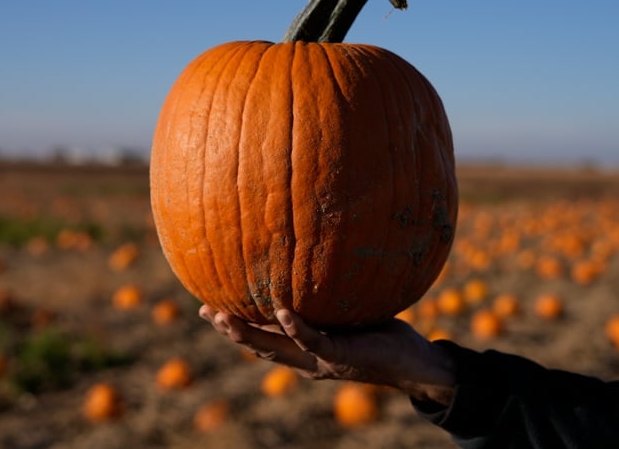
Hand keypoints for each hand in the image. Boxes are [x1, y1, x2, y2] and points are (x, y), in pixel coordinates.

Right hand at [198, 305, 455, 404]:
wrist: (415, 365)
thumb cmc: (385, 334)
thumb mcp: (350, 311)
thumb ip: (331, 293)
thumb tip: (320, 252)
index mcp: (305, 348)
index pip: (263, 336)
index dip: (235, 324)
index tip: (207, 305)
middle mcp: (306, 359)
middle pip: (258, 346)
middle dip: (230, 330)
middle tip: (203, 310)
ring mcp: (320, 361)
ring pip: (274, 349)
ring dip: (247, 335)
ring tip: (223, 317)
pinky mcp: (340, 357)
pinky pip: (312, 341)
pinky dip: (295, 327)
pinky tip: (281, 311)